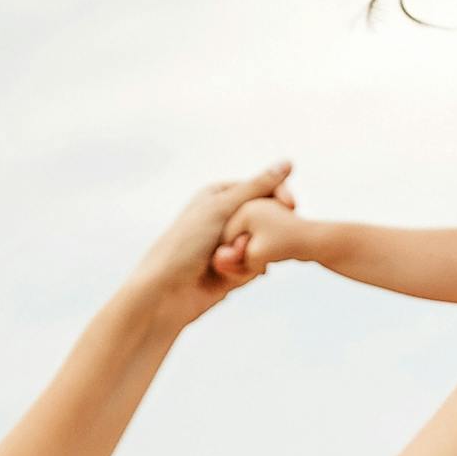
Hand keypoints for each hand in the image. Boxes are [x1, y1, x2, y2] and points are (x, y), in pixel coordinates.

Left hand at [123, 163, 293, 330]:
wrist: (165, 292)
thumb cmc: (185, 245)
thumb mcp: (222, 208)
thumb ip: (257, 187)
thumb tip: (287, 163)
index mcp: (218, 195)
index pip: (260, 188)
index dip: (277, 197)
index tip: (292, 207)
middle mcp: (223, 217)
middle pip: (264, 218)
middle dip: (264, 231)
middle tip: (255, 241)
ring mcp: (227, 244)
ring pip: (261, 244)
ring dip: (251, 254)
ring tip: (232, 261)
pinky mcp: (231, 268)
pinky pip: (254, 265)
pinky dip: (248, 271)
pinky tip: (235, 277)